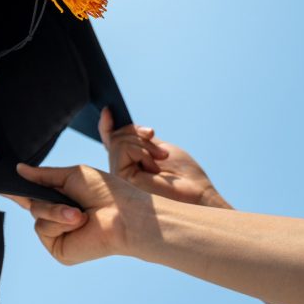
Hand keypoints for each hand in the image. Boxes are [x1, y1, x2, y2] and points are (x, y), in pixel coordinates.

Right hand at [7, 163, 152, 264]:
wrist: (124, 214)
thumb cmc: (107, 192)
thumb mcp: (71, 176)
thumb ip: (43, 175)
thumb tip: (18, 169)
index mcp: (61, 200)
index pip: (33, 196)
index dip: (16, 191)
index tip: (0, 185)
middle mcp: (57, 219)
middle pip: (31, 203)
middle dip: (46, 198)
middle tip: (71, 201)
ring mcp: (57, 236)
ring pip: (37, 216)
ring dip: (56, 211)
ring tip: (80, 213)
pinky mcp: (59, 250)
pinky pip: (43, 230)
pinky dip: (58, 222)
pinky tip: (78, 224)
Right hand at [99, 107, 230, 209]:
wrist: (197, 194)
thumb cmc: (183, 175)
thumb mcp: (158, 148)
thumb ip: (138, 139)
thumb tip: (119, 122)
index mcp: (130, 163)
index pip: (109, 141)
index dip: (106, 125)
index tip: (109, 109)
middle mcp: (120, 170)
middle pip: (115, 136)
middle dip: (136, 132)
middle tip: (157, 144)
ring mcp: (118, 176)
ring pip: (118, 141)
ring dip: (143, 143)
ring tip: (160, 158)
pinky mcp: (120, 178)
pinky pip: (123, 149)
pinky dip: (142, 151)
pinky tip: (153, 167)